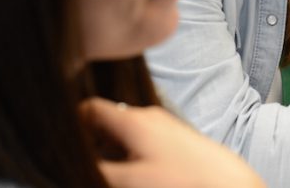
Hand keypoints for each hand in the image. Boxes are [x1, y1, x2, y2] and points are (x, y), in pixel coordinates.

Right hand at [80, 98, 263, 187]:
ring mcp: (163, 127)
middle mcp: (148, 117)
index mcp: (133, 121)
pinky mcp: (174, 140)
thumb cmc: (181, 181)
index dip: (70, 125)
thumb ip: (98, 170)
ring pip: (122, 135)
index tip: (61, 147)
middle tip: (85, 167)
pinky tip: (132, 174)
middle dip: (90, 145)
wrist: (227, 183)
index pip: (89, 109)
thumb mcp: (130, 180)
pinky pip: (140, 142)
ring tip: (109, 174)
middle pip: (105, 123)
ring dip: (109, 153)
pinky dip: (128, 156)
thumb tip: (70, 165)